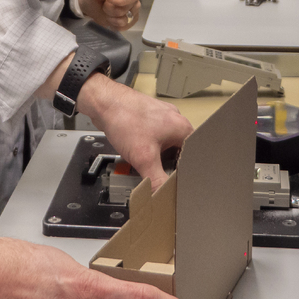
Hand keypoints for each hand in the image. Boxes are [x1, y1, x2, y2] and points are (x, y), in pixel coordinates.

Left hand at [76, 72, 191, 192]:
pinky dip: (148, 150)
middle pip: (180, 152)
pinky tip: (139, 157)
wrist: (103, 102)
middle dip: (170, 166)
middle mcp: (175, 121)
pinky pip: (154, 139)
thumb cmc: (125, 119)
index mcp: (182, 128)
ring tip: (149, 168)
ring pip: (165, 146)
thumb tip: (163, 197)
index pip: (194, 156)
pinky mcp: (148, 119)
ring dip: (158, 158)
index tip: (181, 185)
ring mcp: (161, 118)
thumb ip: (156, 180)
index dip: (188, 173)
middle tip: (163, 179)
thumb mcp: (143, 157)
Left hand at [77, 0, 140, 30]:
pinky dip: (114, 25)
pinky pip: (124, 27)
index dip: (121, 0)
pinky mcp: (129, 21)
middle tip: (104, 5)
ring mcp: (132, 10)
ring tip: (106, 12)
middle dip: (111, 9)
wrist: (91, 6)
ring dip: (112, 18)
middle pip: (127, 9)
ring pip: (126, 20)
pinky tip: (109, 19)